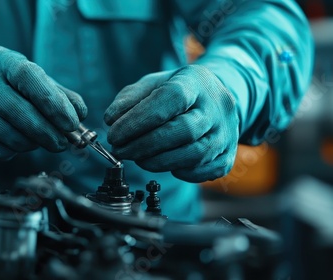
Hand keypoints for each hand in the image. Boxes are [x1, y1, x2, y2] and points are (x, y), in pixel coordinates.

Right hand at [0, 46, 86, 159]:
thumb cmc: (7, 89)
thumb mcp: (32, 82)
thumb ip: (59, 96)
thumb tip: (80, 114)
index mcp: (2, 60)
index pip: (28, 77)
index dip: (52, 102)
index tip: (71, 123)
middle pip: (16, 109)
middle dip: (45, 131)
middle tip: (62, 144)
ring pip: (2, 131)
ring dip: (28, 143)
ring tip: (40, 144)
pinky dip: (9, 152)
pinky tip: (17, 148)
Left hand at [104, 65, 238, 182]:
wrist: (214, 99)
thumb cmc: (178, 91)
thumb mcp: (152, 84)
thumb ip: (129, 99)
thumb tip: (112, 120)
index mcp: (196, 81)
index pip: (171, 98)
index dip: (139, 120)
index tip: (114, 134)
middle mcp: (218, 107)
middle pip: (183, 130)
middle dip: (144, 145)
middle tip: (120, 151)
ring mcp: (227, 133)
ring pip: (194, 154)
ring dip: (158, 162)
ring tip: (137, 158)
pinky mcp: (228, 156)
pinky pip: (204, 171)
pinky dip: (179, 172)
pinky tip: (162, 164)